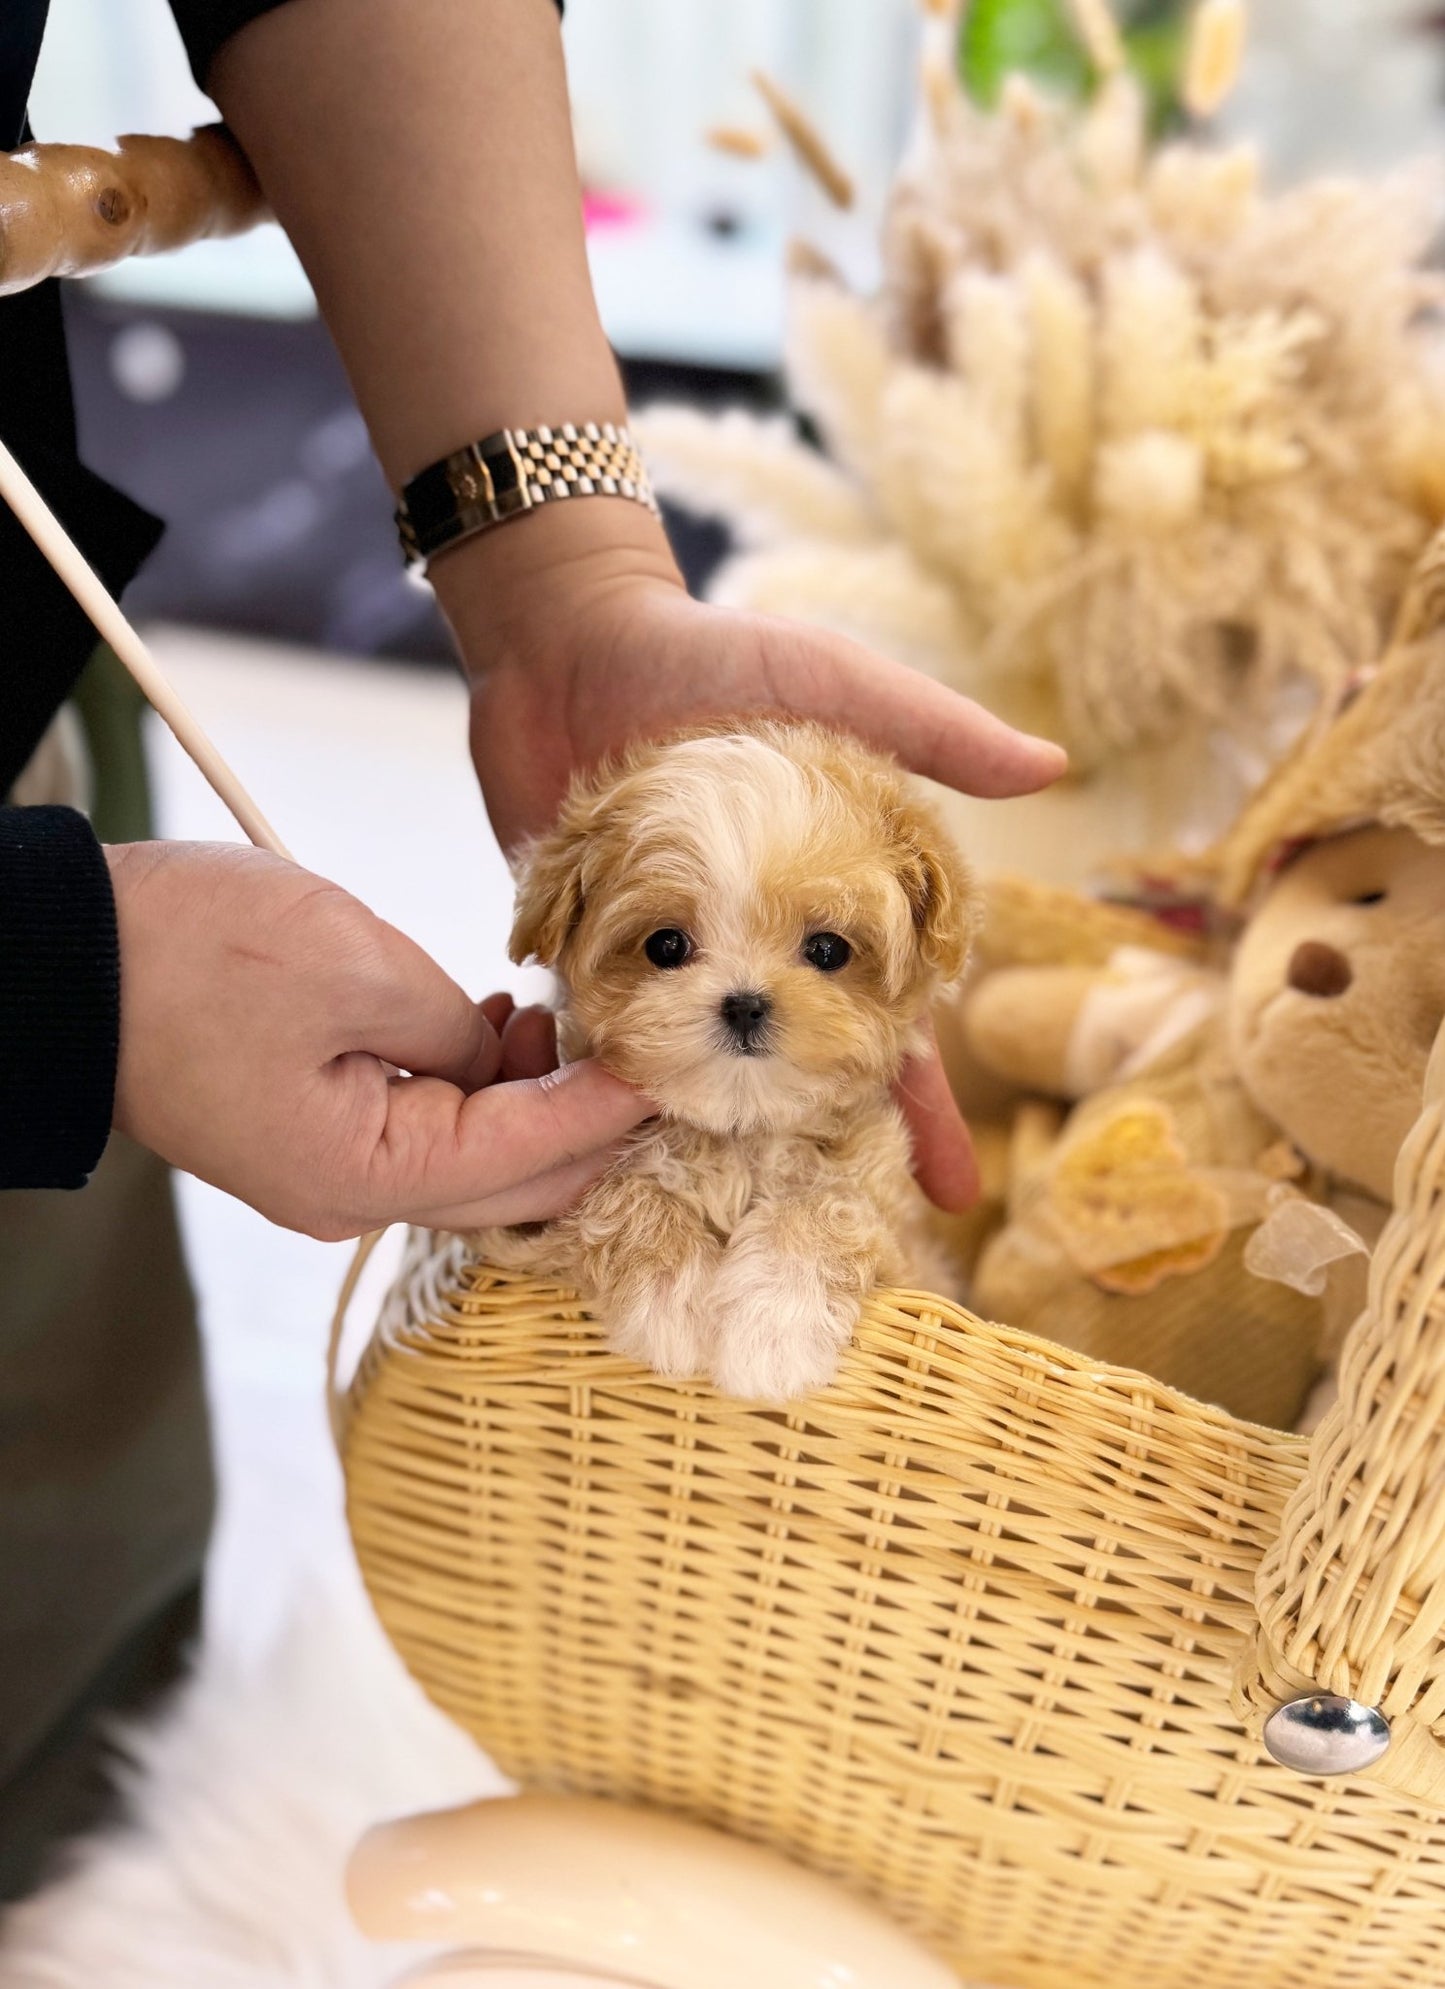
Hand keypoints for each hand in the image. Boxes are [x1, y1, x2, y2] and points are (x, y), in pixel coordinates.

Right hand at [105, 841, 650, 1238]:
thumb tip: (507, 1063)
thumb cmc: (199, 953)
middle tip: (641, 1047)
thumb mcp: (358, 970)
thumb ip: (459, 1033)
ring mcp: (329, 1176)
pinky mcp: (314, 1139)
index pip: (531, 1157)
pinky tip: (493, 1027)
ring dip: (530, 1101)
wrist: (70, 960)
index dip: (612, 1106)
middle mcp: (351, 1197)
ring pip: (474, 1162)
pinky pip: (425, 1135)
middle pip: (513, 1183)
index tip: (678, 1065)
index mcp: (366, 1173)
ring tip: (551, 1021)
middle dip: (585, 1118)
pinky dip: (475, 1092)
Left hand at [436, 506, 1065, 1213]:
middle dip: (820, 1152)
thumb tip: (1053, 765)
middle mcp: (746, 950)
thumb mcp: (831, 685)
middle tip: (838, 1240)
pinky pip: (596, 1035)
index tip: (960, 1194)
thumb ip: (931, 731)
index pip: (888, 1026)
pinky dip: (602, 1092)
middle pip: (794, 1073)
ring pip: (701, 1074)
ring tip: (727, 1232)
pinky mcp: (576, 950)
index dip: (925, 1109)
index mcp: (818, 909)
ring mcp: (664, 961)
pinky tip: (606, 1171)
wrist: (572, 638)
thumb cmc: (713, 654)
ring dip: (710, 1143)